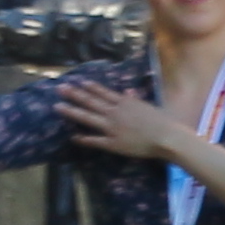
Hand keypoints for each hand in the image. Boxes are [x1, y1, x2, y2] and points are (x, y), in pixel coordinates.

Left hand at [58, 78, 192, 165]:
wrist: (166, 137)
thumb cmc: (162, 121)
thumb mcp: (148, 106)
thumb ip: (135, 99)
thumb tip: (128, 91)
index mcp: (124, 102)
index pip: (102, 92)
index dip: (89, 87)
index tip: (78, 82)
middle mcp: (115, 112)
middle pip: (90, 101)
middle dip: (74, 94)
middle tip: (59, 88)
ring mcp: (112, 128)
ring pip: (88, 117)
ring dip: (72, 111)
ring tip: (58, 107)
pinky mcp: (113, 143)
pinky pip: (95, 140)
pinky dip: (83, 139)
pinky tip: (73, 137)